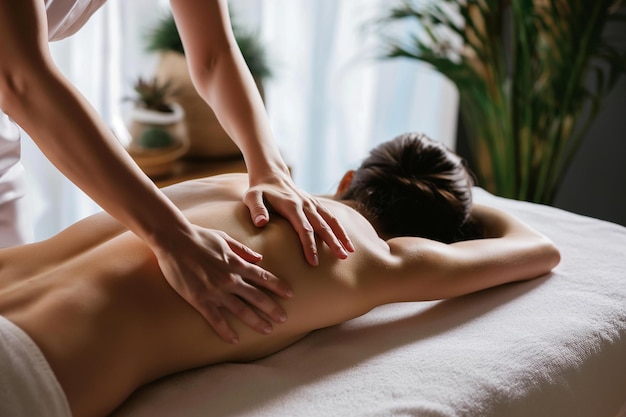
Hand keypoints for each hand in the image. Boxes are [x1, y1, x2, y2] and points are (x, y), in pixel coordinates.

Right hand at [154, 225, 291, 343]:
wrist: (173, 240)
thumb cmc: (199, 237)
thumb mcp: (224, 239)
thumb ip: (242, 250)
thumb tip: (259, 258)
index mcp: (236, 263)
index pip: (262, 276)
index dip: (277, 286)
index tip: (289, 294)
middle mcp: (229, 279)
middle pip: (256, 296)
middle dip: (272, 308)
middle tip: (283, 319)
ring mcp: (215, 291)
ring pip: (240, 310)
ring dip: (256, 321)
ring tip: (268, 330)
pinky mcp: (199, 299)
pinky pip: (215, 319)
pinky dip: (226, 331)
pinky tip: (234, 340)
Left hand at [243, 170, 354, 265]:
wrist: (272, 175)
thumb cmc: (259, 191)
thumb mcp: (252, 197)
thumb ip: (256, 209)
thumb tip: (261, 223)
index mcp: (292, 205)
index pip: (303, 228)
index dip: (309, 245)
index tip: (314, 261)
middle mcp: (306, 204)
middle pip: (322, 226)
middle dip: (333, 242)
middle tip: (342, 258)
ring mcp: (312, 204)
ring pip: (331, 220)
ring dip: (341, 236)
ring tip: (350, 252)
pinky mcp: (316, 205)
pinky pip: (331, 217)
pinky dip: (340, 229)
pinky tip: (347, 241)